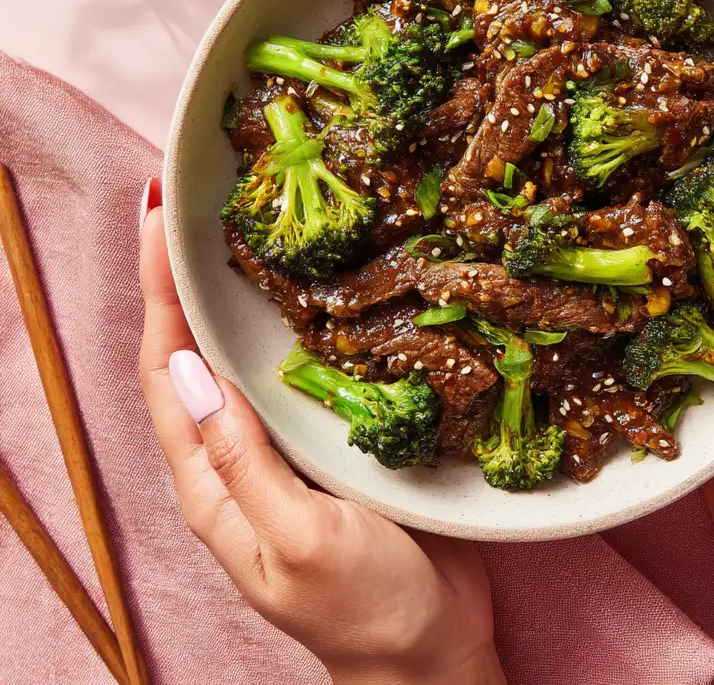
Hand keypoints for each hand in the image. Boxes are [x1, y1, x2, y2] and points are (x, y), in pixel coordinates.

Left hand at [139, 197, 504, 684]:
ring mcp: (289, 445)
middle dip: (187, 277)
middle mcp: (240, 454)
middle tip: (194, 198)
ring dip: (242, 290)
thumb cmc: (365, 609)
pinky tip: (324, 283)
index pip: (166, 373)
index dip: (156, 295)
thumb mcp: (297, 540)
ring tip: (251, 221)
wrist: (433, 652)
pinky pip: (310, 369)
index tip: (157, 221)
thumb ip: (240, 461)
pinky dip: (304, 321)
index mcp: (212, 483)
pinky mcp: (338, 439)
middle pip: (199, 351)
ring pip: (253, 353)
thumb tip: (189, 369)